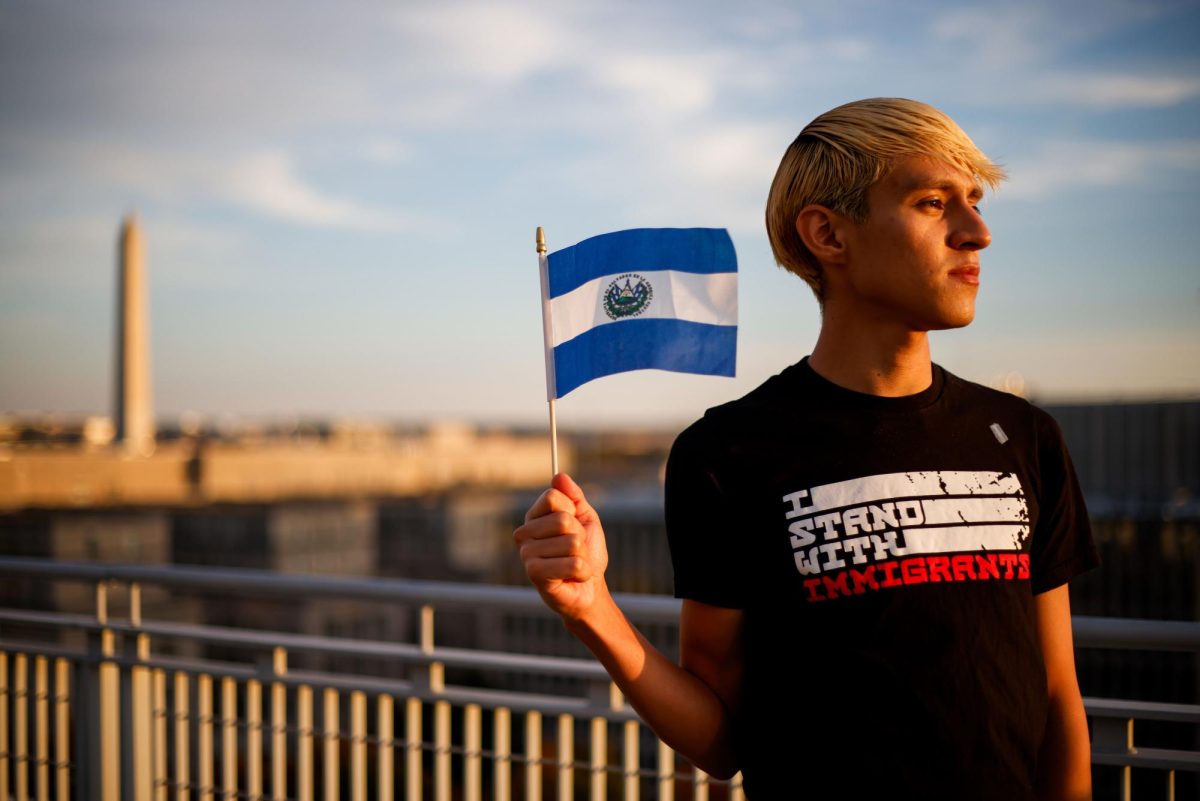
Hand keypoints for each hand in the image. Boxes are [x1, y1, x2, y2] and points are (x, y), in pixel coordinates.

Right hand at [513, 473, 609, 621]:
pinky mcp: (534, 574)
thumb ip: (573, 496)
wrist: (589, 588)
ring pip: (571, 542)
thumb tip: (559, 476)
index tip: (574, 525)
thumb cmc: (585, 553)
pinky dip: (584, 570)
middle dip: (580, 536)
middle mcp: (524, 534)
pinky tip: (575, 577)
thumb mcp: (585, 518)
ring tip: (574, 564)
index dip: (572, 511)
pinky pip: (573, 563)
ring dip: (582, 555)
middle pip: (562, 519)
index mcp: (534, 518)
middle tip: (575, 550)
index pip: (552, 497)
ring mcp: (526, 554)